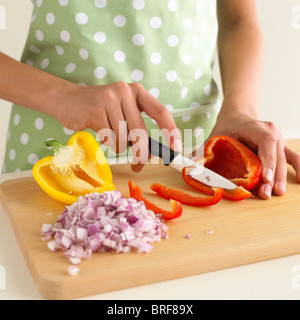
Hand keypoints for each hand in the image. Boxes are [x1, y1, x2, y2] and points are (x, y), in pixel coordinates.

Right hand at [54, 81, 181, 171]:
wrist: (66, 99)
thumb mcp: (122, 111)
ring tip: (110, 138)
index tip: (176, 149)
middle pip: (140, 132)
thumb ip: (136, 125)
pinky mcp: (95, 110)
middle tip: (138, 165)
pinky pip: (109, 139)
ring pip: (124, 138)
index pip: (161, 112)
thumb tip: (151, 152)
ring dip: (119, 147)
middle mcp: (126, 91)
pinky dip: (107, 143)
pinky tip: (100, 134)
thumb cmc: (98, 110)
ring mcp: (110, 99)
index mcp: (138, 92)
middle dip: (141, 154)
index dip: (171, 132)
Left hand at [207, 112, 299, 198]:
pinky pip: (293, 159)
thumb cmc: (229, 126)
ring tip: (277, 193)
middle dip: (272, 177)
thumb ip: (203, 149)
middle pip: (276, 156)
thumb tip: (188, 163)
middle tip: (267, 193)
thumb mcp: (216, 135)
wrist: (239, 115)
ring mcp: (279, 141)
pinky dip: (298, 169)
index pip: (267, 144)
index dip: (267, 161)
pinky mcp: (281, 148)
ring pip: (284, 161)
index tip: (265, 178)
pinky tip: (298, 181)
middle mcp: (273, 133)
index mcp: (259, 128)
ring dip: (281, 178)